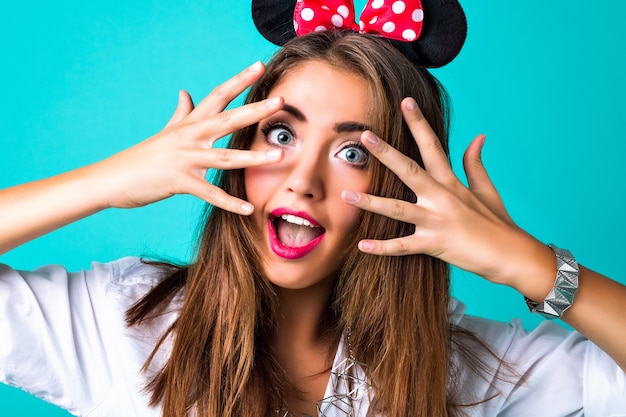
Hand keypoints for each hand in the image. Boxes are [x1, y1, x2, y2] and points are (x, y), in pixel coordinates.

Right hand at [95, 61, 283, 213]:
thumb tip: (184, 91)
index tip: (260, 65)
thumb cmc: (143, 157)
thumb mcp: (165, 131)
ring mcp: (184, 158)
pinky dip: (229, 202)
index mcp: (189, 123)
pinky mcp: (178, 181)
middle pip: (227, 119)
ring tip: (278, 156)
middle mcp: (189, 136)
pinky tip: (248, 208)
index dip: (239, 80)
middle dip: (255, 110)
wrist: (112, 178)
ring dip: (253, 157)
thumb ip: (181, 113)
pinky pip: (209, 193)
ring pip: (224, 157)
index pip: (218, 95)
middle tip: (280, 101)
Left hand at [342, 97, 552, 288]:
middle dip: (386, 153)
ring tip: (346, 195)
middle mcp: (442, 197)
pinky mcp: (435, 244)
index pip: (433, 146)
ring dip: (371, 203)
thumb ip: (475, 163)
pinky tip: (362, 245)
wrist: (512, 255)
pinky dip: (383, 247)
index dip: (419, 124)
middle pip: (410, 170)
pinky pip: (404, 246)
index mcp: (451, 182)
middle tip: (365, 136)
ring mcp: (437, 221)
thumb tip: (478, 136)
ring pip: (398, 209)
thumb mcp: (487, 190)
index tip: (406, 102)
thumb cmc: (498, 223)